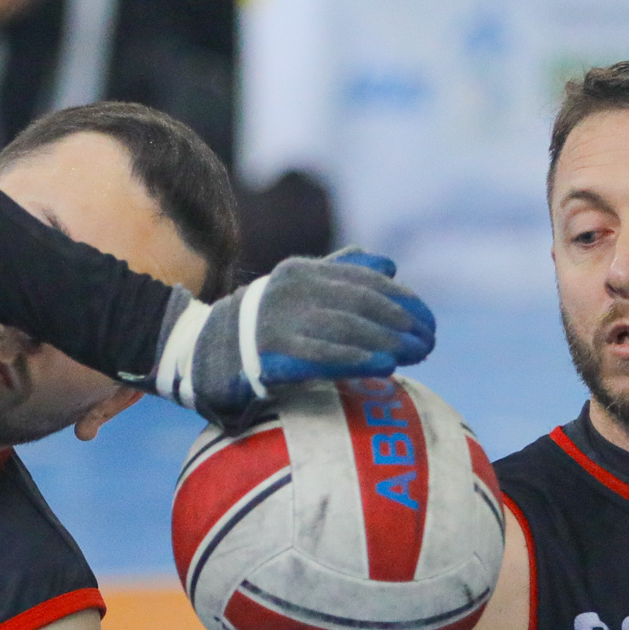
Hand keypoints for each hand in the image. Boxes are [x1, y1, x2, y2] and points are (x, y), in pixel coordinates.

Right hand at [147, 247, 435, 426]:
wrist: (198, 353)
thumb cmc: (258, 325)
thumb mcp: (296, 291)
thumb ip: (340, 273)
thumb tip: (389, 262)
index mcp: (302, 271)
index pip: (364, 281)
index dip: (401, 299)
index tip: (428, 320)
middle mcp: (291, 290)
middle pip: (361, 303)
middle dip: (401, 323)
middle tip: (430, 342)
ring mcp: (279, 321)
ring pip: (346, 328)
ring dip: (387, 342)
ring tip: (415, 355)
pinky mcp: (270, 354)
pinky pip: (323, 356)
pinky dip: (357, 360)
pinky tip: (385, 368)